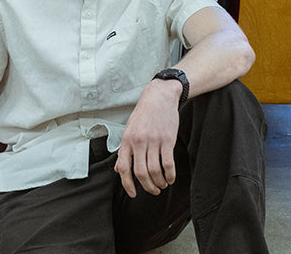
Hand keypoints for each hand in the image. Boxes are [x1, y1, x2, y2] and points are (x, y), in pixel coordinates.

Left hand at [117, 79, 183, 197]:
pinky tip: (171, 178)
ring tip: (162, 185)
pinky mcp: (168, 140)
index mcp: (126, 141)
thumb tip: (119, 169)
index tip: (133, 193)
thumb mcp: (129, 129)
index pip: (124, 168)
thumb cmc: (144, 114)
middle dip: (147, 186)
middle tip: (153, 191)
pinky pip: (168, 163)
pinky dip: (170, 174)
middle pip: (141, 172)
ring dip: (159, 182)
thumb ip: (124, 150)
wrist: (160, 97)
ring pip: (155, 170)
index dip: (128, 184)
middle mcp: (138, 142)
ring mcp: (154, 141)